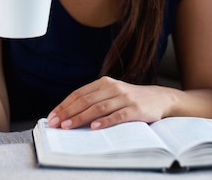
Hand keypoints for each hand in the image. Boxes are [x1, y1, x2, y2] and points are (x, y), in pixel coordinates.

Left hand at [47, 76, 173, 129]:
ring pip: (98, 107)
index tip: (52, 117)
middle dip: (68, 112)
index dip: (64, 105)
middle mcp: (112, 88)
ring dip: (81, 117)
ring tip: (68, 126)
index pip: (79, 94)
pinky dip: (105, 121)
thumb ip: (94, 100)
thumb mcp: (111, 94)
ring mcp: (124, 98)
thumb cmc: (129, 99)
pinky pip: (117, 115)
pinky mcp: (135, 109)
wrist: (159, 98)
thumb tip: (69, 114)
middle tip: (55, 123)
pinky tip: (94, 127)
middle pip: (85, 100)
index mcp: (103, 83)